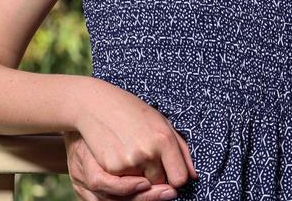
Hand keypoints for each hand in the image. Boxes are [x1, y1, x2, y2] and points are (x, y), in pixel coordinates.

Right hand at [68, 79, 196, 197]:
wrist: (97, 105)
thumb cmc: (134, 112)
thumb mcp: (162, 123)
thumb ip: (182, 150)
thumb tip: (194, 176)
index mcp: (165, 139)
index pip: (180, 178)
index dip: (177, 177)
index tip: (172, 171)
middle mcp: (149, 152)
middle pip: (161, 183)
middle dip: (158, 176)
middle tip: (148, 157)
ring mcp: (129, 161)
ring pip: (143, 186)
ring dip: (142, 178)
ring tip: (135, 155)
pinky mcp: (112, 168)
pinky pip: (125, 184)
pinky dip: (125, 177)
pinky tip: (122, 157)